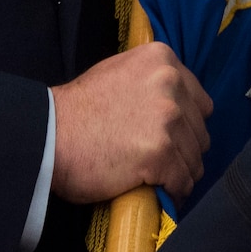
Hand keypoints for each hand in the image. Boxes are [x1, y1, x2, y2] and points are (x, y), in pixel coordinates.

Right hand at [50, 43, 212, 203]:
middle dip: (185, 151)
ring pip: (195, 160)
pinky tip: (159, 191)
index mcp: (163, 59)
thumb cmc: (78, 109)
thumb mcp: (119, 72)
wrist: (49, 135)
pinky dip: (174, 191)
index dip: (187, 126)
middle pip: (201, 132)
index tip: (172, 139)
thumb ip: (152, 80)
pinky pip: (183, 181)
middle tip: (162, 163)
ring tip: (158, 180)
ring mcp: (168, 118)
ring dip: (180, 173)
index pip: (200, 103)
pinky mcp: (161, 153)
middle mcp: (170, 83)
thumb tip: (178, 102)